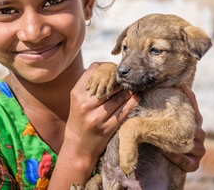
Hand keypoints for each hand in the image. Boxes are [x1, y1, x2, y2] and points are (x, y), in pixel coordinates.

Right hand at [49, 63, 138, 187]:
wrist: (77, 147)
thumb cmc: (79, 119)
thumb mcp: (78, 100)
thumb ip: (91, 86)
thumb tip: (110, 70)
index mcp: (77, 93)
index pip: (94, 70)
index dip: (107, 66)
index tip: (114, 69)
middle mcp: (85, 104)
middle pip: (109, 83)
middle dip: (120, 79)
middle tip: (128, 77)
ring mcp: (96, 117)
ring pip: (119, 97)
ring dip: (129, 91)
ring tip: (133, 87)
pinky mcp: (107, 128)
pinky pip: (123, 111)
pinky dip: (132, 102)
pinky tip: (136, 97)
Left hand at [163, 84, 205, 171]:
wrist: (156, 164)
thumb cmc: (157, 136)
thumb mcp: (158, 121)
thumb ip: (158, 110)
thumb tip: (145, 92)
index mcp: (192, 123)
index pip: (193, 109)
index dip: (189, 98)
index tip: (182, 86)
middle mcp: (198, 135)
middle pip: (198, 129)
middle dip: (187, 124)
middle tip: (173, 118)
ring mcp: (197, 151)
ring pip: (197, 146)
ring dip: (183, 142)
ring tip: (168, 138)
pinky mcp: (193, 165)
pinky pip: (189, 162)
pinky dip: (179, 157)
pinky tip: (168, 151)